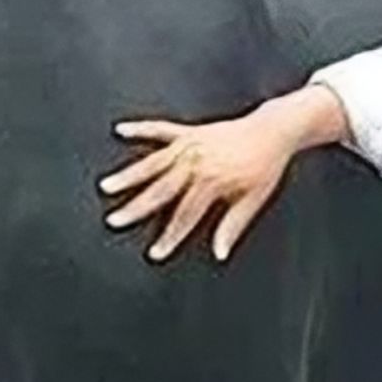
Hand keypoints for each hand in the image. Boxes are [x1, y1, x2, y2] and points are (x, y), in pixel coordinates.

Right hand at [99, 84, 351, 262]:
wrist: (274, 130)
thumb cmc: (265, 166)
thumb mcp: (252, 200)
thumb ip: (232, 226)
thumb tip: (219, 253)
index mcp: (212, 182)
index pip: (185, 216)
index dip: (170, 237)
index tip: (155, 253)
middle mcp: (196, 162)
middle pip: (160, 190)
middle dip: (136, 208)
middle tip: (114, 221)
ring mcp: (190, 145)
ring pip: (152, 162)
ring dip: (129, 175)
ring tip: (107, 186)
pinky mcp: (190, 132)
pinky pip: (161, 129)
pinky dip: (141, 129)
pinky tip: (121, 131)